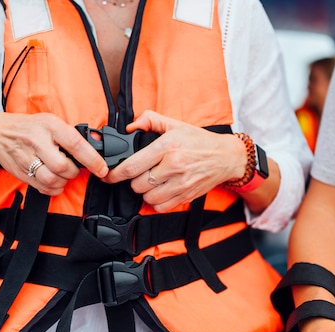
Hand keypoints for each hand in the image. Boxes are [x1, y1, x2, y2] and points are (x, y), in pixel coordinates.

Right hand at [0, 112, 107, 194]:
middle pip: (62, 166)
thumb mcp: (51, 122)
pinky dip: (53, 189)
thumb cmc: (30, 128)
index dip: (92, 160)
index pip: (75, 144)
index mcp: (50, 126)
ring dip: (63, 182)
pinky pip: (42, 188)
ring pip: (51, 179)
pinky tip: (54, 182)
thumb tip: (97, 142)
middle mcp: (37, 141)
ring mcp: (26, 157)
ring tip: (63, 175)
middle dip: (73, 172)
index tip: (102, 169)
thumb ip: (72, 135)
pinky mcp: (20, 172)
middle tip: (74, 169)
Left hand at [103, 110, 244, 211]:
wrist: (226, 157)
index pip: (132, 166)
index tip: (108, 176)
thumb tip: (130, 127)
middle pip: (137, 184)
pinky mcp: (186, 196)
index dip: (115, 174)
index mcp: (167, 146)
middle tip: (139, 174)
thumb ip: (150, 120)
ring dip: (145, 192)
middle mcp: (173, 165)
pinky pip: (161, 207)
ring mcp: (181, 183)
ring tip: (151, 183)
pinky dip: (156, 202)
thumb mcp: (175, 124)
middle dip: (133, 181)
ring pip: (148, 198)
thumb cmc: (200, 141)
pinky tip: (160, 191)